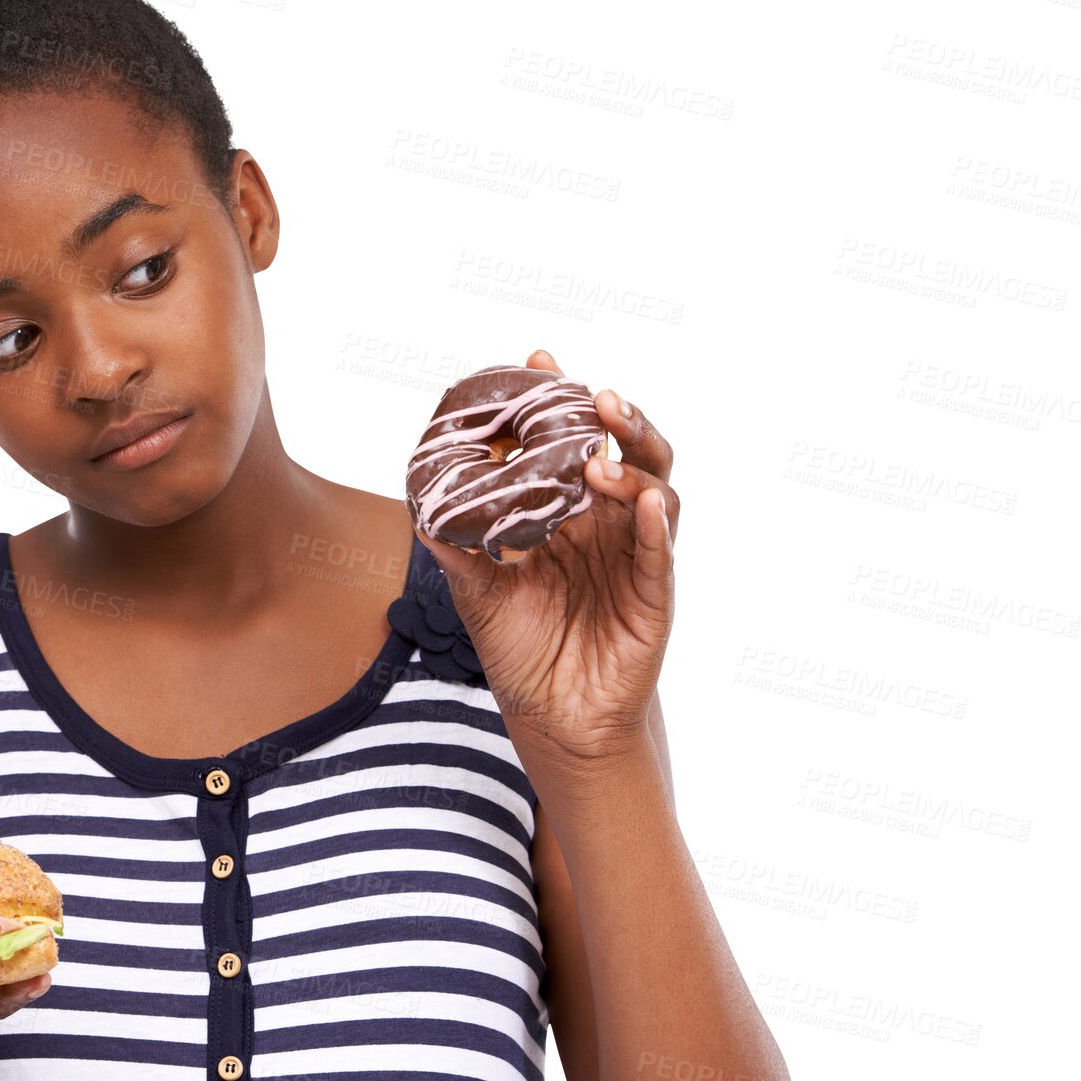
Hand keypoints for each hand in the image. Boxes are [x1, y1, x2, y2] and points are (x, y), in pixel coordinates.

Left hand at [412, 349, 677, 764]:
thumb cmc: (523, 651)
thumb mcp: (479, 595)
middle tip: (592, 393)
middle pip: (626, 452)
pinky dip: (658, 524)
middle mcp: (608, 524)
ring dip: (631, 465)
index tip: (538, 361)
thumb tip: (418, 513)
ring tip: (601, 454)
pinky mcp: (655, 593)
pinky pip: (662, 551)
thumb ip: (457, 553)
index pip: (570, 442)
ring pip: (654, 490)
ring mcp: (636, 554)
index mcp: (569, 513)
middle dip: (616, 417)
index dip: (559, 400)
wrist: (554, 719)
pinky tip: (647, 504)